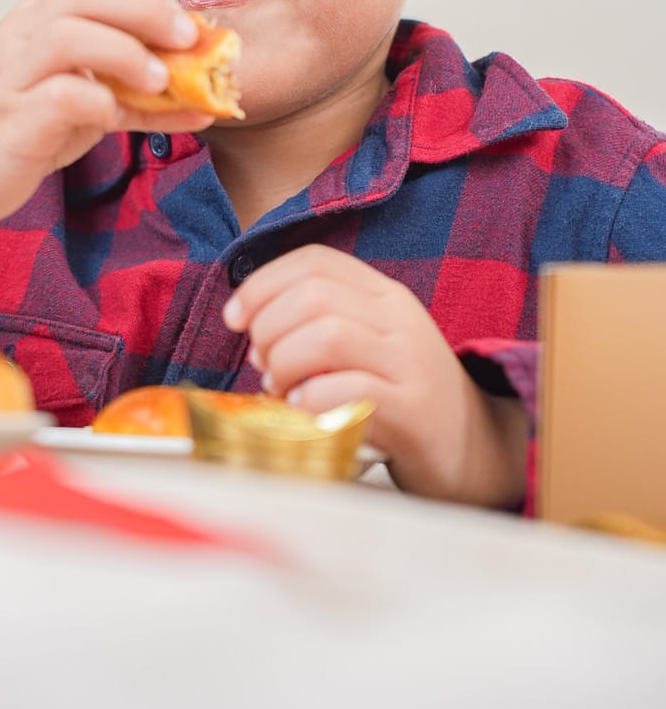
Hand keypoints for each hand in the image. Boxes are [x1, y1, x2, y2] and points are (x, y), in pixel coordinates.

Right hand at [0, 0, 214, 231]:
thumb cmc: (23, 127)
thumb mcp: (85, 99)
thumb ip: (136, 91)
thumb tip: (206, 98)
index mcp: (38, 15)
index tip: (180, 19)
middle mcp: (21, 33)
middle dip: (149, 8)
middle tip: (187, 41)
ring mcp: (12, 73)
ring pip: (70, 34)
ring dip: (127, 52)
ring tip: (161, 81)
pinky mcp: (10, 118)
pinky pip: (59, 95)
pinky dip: (99, 101)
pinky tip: (115, 117)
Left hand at [222, 245, 527, 506]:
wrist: (471, 447)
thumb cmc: (401, 394)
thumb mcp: (367, 343)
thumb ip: (318, 323)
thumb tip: (252, 329)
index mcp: (383, 295)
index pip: (316, 261)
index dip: (263, 283)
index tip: (236, 319)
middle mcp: (399, 320)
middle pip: (315, 296)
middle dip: (269, 328)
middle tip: (262, 364)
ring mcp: (410, 363)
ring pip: (328, 335)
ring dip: (285, 362)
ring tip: (280, 388)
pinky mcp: (413, 410)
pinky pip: (348, 390)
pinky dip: (310, 399)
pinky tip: (302, 411)